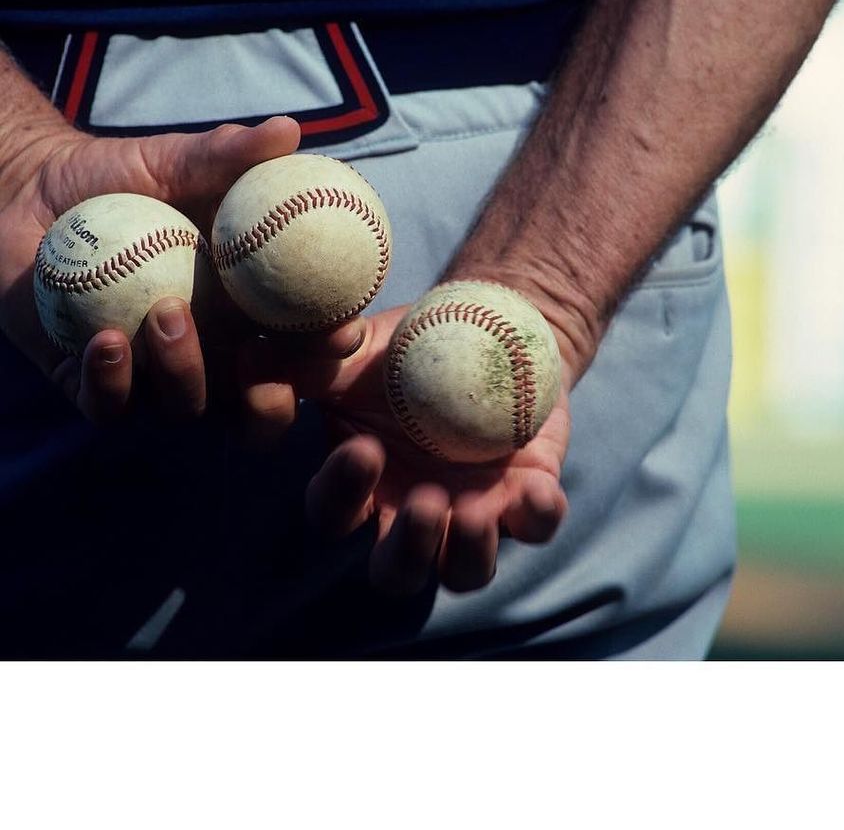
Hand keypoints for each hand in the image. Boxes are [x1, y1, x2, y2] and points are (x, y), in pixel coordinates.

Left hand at [0, 116, 304, 421]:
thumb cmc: (120, 177)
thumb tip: (287, 129)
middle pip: (259, 408)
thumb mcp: (178, 160)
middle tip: (263, 369)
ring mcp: (152, 377)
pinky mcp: (91, 386)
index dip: (331, 349)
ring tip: (165, 312)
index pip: (305, 344)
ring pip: (186, 408)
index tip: (338, 330)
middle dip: (273, 407)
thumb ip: (230, 153)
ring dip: (186, 373)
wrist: (31, 192)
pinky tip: (106, 341)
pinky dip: (112, 383)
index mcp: (249, 313)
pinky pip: (109, 407)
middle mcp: (211, 354)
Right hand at [240, 305, 571, 594]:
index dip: (343, 494)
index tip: (364, 447)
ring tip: (471, 508)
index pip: (335, 515)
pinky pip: (537, 525)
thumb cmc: (407, 347)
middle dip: (408, 551)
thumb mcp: (352, 352)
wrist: (487, 327)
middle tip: (424, 502)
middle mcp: (412, 513)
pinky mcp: (528, 494)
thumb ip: (301, 363)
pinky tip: (536, 486)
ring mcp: (474, 512)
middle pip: (398, 573)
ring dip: (468, 550)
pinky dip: (538, 513)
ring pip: (467, 571)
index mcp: (363, 486)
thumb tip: (248, 358)